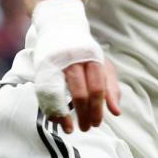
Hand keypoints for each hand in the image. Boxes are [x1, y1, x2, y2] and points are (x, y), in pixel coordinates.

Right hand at [32, 0, 120, 132]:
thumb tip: (116, 113)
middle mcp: (75, 62)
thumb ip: (111, 88)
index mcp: (94, 60)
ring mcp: (56, 65)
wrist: (60, 27)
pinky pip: (45, 93)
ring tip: (69, 129)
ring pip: (60, 94)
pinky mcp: (41, 69)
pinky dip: (51, 109)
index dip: (97, 109)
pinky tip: (56, 119)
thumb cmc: (85, 53)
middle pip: (80, 93)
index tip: (96, 124)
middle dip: (84, 114)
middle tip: (85, 128)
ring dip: (63, 116)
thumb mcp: (103, 66)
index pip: (98, 89)